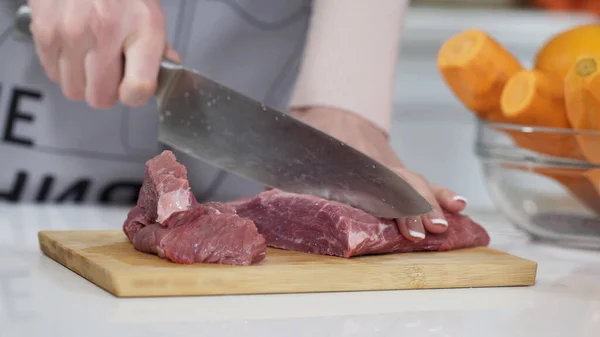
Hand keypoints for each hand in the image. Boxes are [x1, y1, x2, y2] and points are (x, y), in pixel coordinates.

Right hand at [28, 0, 179, 108]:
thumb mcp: (151, 17)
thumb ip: (158, 54)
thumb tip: (157, 83)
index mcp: (140, 29)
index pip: (138, 89)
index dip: (135, 94)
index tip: (132, 88)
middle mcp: (104, 32)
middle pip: (100, 98)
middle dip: (106, 89)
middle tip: (111, 67)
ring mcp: (70, 32)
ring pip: (74, 90)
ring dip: (83, 79)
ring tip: (91, 52)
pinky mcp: (45, 31)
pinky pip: (52, 73)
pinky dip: (63, 65)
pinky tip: (75, 44)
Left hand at [291, 106, 467, 241]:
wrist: (334, 107)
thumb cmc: (313, 137)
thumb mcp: (295, 154)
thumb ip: (284, 180)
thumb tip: (268, 203)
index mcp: (351, 164)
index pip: (375, 186)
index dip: (392, 207)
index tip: (405, 227)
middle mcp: (376, 166)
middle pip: (402, 185)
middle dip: (417, 209)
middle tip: (430, 231)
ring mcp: (390, 166)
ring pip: (417, 182)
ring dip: (435, 203)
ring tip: (452, 221)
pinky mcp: (397, 169)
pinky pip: (422, 181)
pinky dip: (440, 193)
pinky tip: (458, 205)